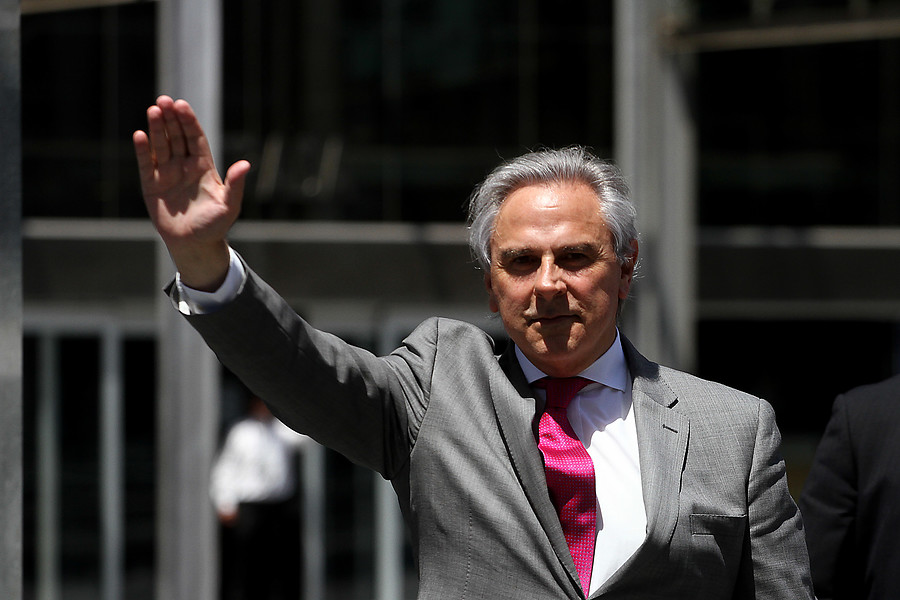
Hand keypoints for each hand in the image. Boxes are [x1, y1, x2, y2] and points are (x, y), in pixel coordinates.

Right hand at [134, 95, 250, 290]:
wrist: (195, 245)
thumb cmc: (215, 225)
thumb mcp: (229, 205)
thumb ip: (235, 184)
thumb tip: (245, 164)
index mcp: (203, 167)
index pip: (195, 138)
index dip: (189, 122)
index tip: (182, 105)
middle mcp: (184, 166)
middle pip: (177, 137)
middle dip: (171, 119)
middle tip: (164, 100)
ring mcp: (167, 174)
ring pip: (161, 146)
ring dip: (157, 128)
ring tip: (153, 110)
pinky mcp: (152, 186)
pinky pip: (147, 164)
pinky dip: (143, 150)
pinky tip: (140, 135)